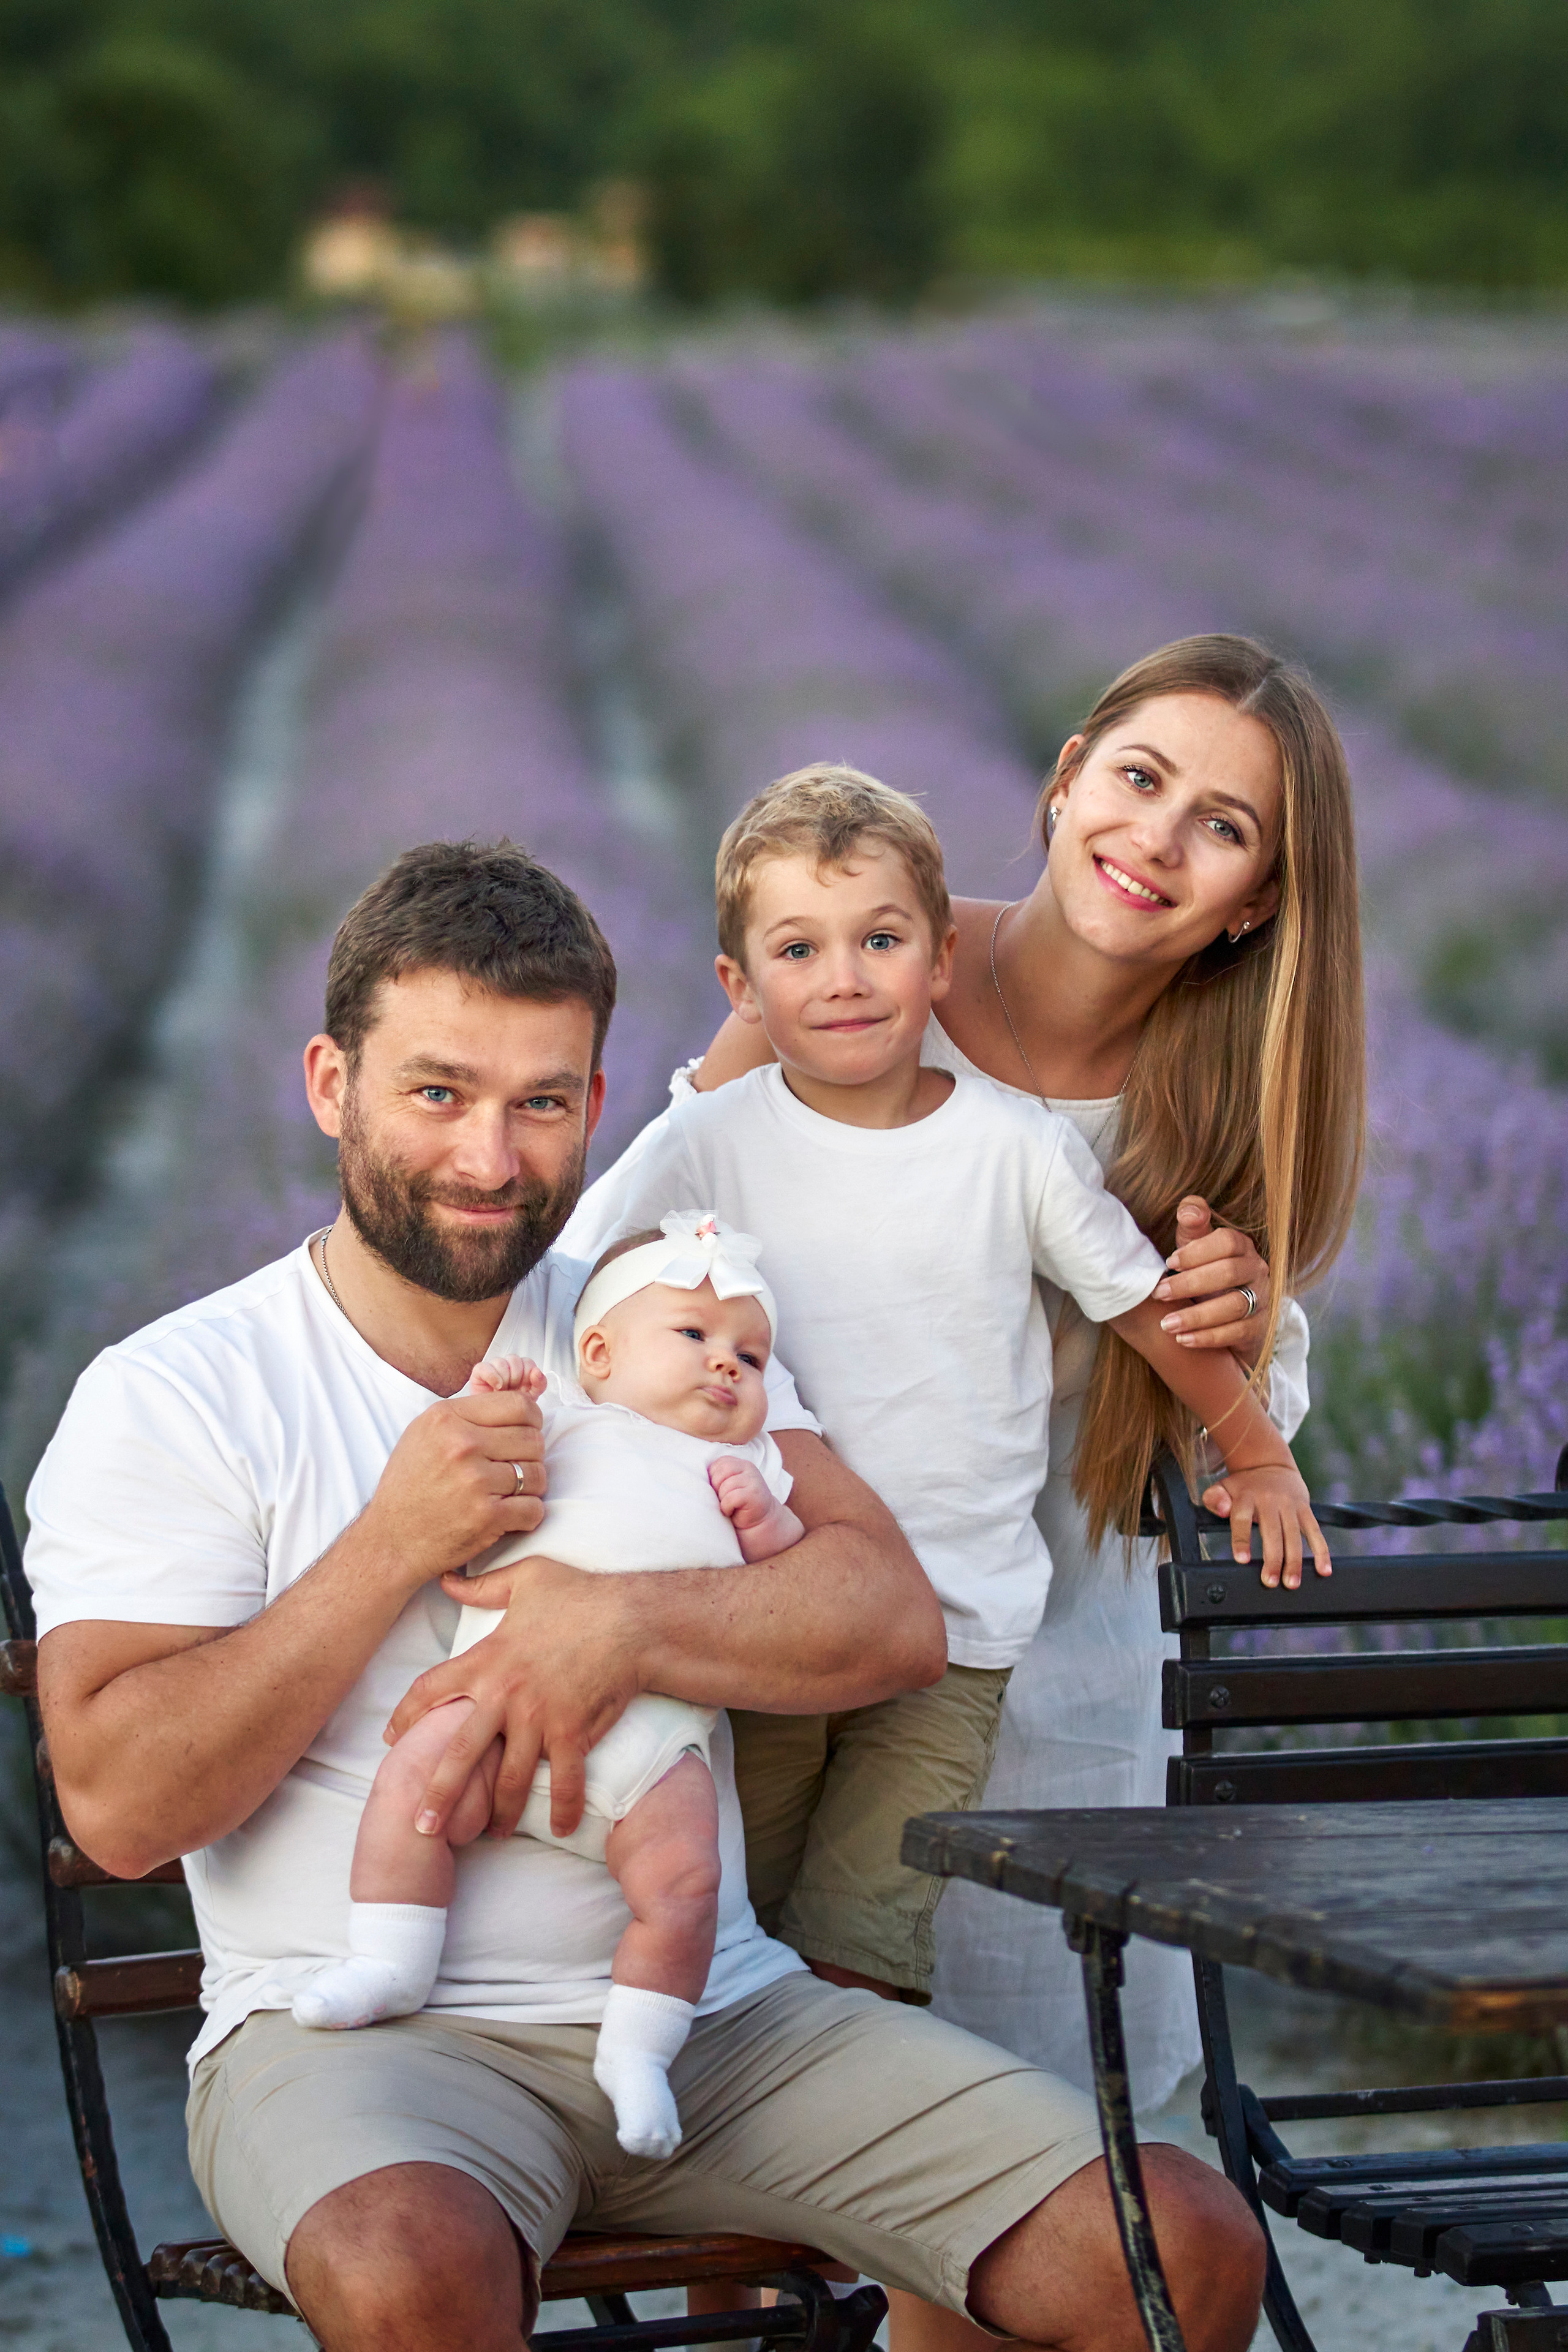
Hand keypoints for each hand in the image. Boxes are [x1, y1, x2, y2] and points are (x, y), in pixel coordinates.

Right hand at [359, 1385, 546, 1588]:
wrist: (391, 1540)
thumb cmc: (410, 1487)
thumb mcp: (424, 1434)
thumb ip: (466, 1415)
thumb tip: (516, 1404)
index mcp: (447, 1417)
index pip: (520, 1405)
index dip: (532, 1421)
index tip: (526, 1434)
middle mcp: (461, 1444)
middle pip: (533, 1439)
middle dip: (531, 1456)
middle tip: (514, 1469)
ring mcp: (475, 1481)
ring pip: (538, 1474)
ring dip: (531, 1487)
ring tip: (509, 1493)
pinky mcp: (486, 1516)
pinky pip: (534, 1509)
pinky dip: (527, 1515)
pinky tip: (510, 1516)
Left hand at [393, 1553, 641, 1838]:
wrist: (630, 1618)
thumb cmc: (579, 1594)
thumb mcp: (526, 1579)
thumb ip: (482, 1586)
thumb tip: (447, 1580)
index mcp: (487, 1659)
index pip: (431, 1690)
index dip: (405, 1716)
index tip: (390, 1739)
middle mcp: (505, 1694)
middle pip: (458, 1752)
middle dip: (437, 1793)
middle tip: (421, 1826)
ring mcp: (539, 1717)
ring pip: (508, 1777)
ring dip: (498, 1812)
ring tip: (488, 1836)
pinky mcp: (572, 1732)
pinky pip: (565, 1780)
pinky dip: (565, 1808)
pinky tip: (563, 1828)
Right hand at [467, 1353, 546, 1399]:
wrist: (495, 1418)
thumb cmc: (512, 1406)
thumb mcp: (531, 1397)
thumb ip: (539, 1384)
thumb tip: (537, 1372)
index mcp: (521, 1368)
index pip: (528, 1362)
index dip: (528, 1375)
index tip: (524, 1388)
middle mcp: (507, 1365)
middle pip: (515, 1360)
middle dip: (516, 1378)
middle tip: (512, 1391)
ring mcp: (493, 1367)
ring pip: (501, 1362)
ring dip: (505, 1379)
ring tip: (503, 1392)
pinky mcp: (479, 1371)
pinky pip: (484, 1367)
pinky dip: (492, 1377)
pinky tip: (497, 1388)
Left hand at [709, 1456, 805, 1563]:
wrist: (758, 1521)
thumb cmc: (737, 1504)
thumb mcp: (727, 1485)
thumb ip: (717, 1476)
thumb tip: (695, 1477)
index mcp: (739, 1463)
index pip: (717, 1465)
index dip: (713, 1480)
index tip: (719, 1491)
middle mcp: (747, 1467)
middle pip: (720, 1473)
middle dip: (717, 1489)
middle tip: (724, 1499)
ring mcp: (753, 1479)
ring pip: (725, 1486)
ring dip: (723, 1500)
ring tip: (729, 1506)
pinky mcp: (754, 1494)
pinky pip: (731, 1498)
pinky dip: (727, 1507)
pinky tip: (732, 1511)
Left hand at [1153, 1196, 1269, 1365]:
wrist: (1228, 1317)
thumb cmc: (1205, 1274)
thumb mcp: (1196, 1249)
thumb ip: (1192, 1227)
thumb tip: (1190, 1210)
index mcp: (1242, 1247)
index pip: (1227, 1241)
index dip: (1197, 1251)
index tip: (1169, 1262)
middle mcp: (1257, 1270)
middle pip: (1228, 1273)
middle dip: (1189, 1284)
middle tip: (1158, 1294)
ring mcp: (1262, 1300)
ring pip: (1234, 1305)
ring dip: (1197, 1316)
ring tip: (1166, 1324)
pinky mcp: (1259, 1328)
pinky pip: (1237, 1332)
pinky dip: (1208, 1337)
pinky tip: (1183, 1340)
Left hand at [1201, 1460, 1330, 1589]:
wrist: (1270, 1464)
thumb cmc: (1244, 1486)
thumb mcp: (1223, 1487)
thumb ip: (1215, 1498)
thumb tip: (1222, 1509)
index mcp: (1246, 1496)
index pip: (1242, 1518)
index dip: (1241, 1539)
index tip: (1242, 1559)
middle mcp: (1269, 1499)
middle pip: (1272, 1532)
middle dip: (1272, 1559)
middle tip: (1270, 1582)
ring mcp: (1289, 1504)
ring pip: (1294, 1535)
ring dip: (1294, 1561)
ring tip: (1291, 1583)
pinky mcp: (1305, 1508)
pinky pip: (1315, 1531)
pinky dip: (1321, 1551)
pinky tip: (1323, 1570)